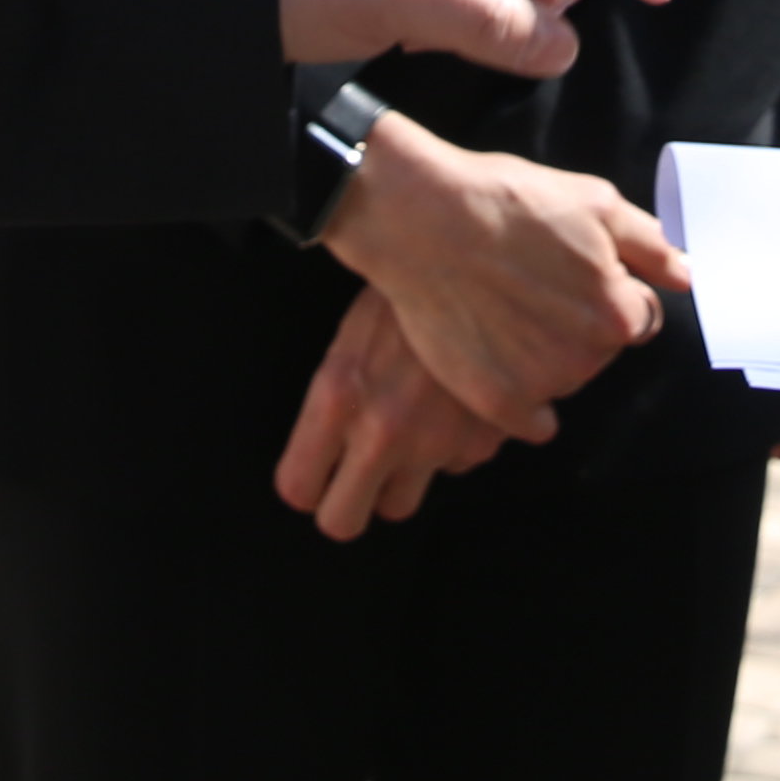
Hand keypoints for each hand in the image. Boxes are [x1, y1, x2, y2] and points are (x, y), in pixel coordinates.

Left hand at [272, 282, 525, 539]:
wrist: (475, 260)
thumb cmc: (404, 292)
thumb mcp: (347, 339)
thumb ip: (331, 402)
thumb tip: (320, 453)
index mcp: (337, 397)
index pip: (297, 487)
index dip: (302, 484)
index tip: (309, 476)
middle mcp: (383, 430)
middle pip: (343, 521)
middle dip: (342, 505)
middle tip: (347, 480)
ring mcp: (436, 440)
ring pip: (400, 504)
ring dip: (396, 479)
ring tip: (400, 436)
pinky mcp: (482, 439)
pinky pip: (455, 469)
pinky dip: (450, 449)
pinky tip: (448, 408)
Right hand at [320, 113, 682, 430]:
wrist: (421, 218)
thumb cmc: (508, 199)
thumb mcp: (594, 202)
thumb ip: (651, 245)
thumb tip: (688, 275)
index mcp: (617, 312)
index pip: (638, 318)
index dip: (607, 291)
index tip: (568, 272)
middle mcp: (587, 358)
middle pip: (600, 350)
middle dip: (576, 322)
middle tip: (531, 283)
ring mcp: (540, 384)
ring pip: (563, 379)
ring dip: (544, 354)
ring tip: (502, 306)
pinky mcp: (496, 401)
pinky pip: (530, 421)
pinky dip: (520, 398)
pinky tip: (495, 353)